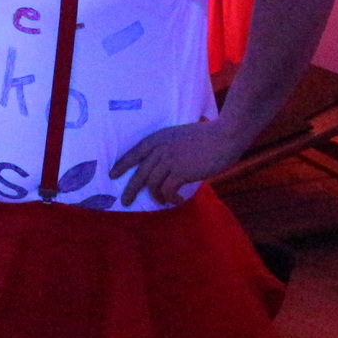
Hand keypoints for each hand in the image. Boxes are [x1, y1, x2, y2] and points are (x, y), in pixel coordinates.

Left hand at [109, 119, 246, 206]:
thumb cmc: (208, 135)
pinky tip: (176, 199)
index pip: (134, 153)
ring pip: (152, 184)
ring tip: (162, 201)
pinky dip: (170, 198)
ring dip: (155, 196)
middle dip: (130, 189)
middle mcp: (159, 149)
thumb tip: (164, 165)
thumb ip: (170, 147)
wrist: (225, 135)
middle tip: (125, 202)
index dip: (122, 165)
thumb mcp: (181, 135)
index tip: (112, 175)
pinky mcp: (180, 172)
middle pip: (139, 173)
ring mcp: (169, 160)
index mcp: (158, 138)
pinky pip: (167, 190)